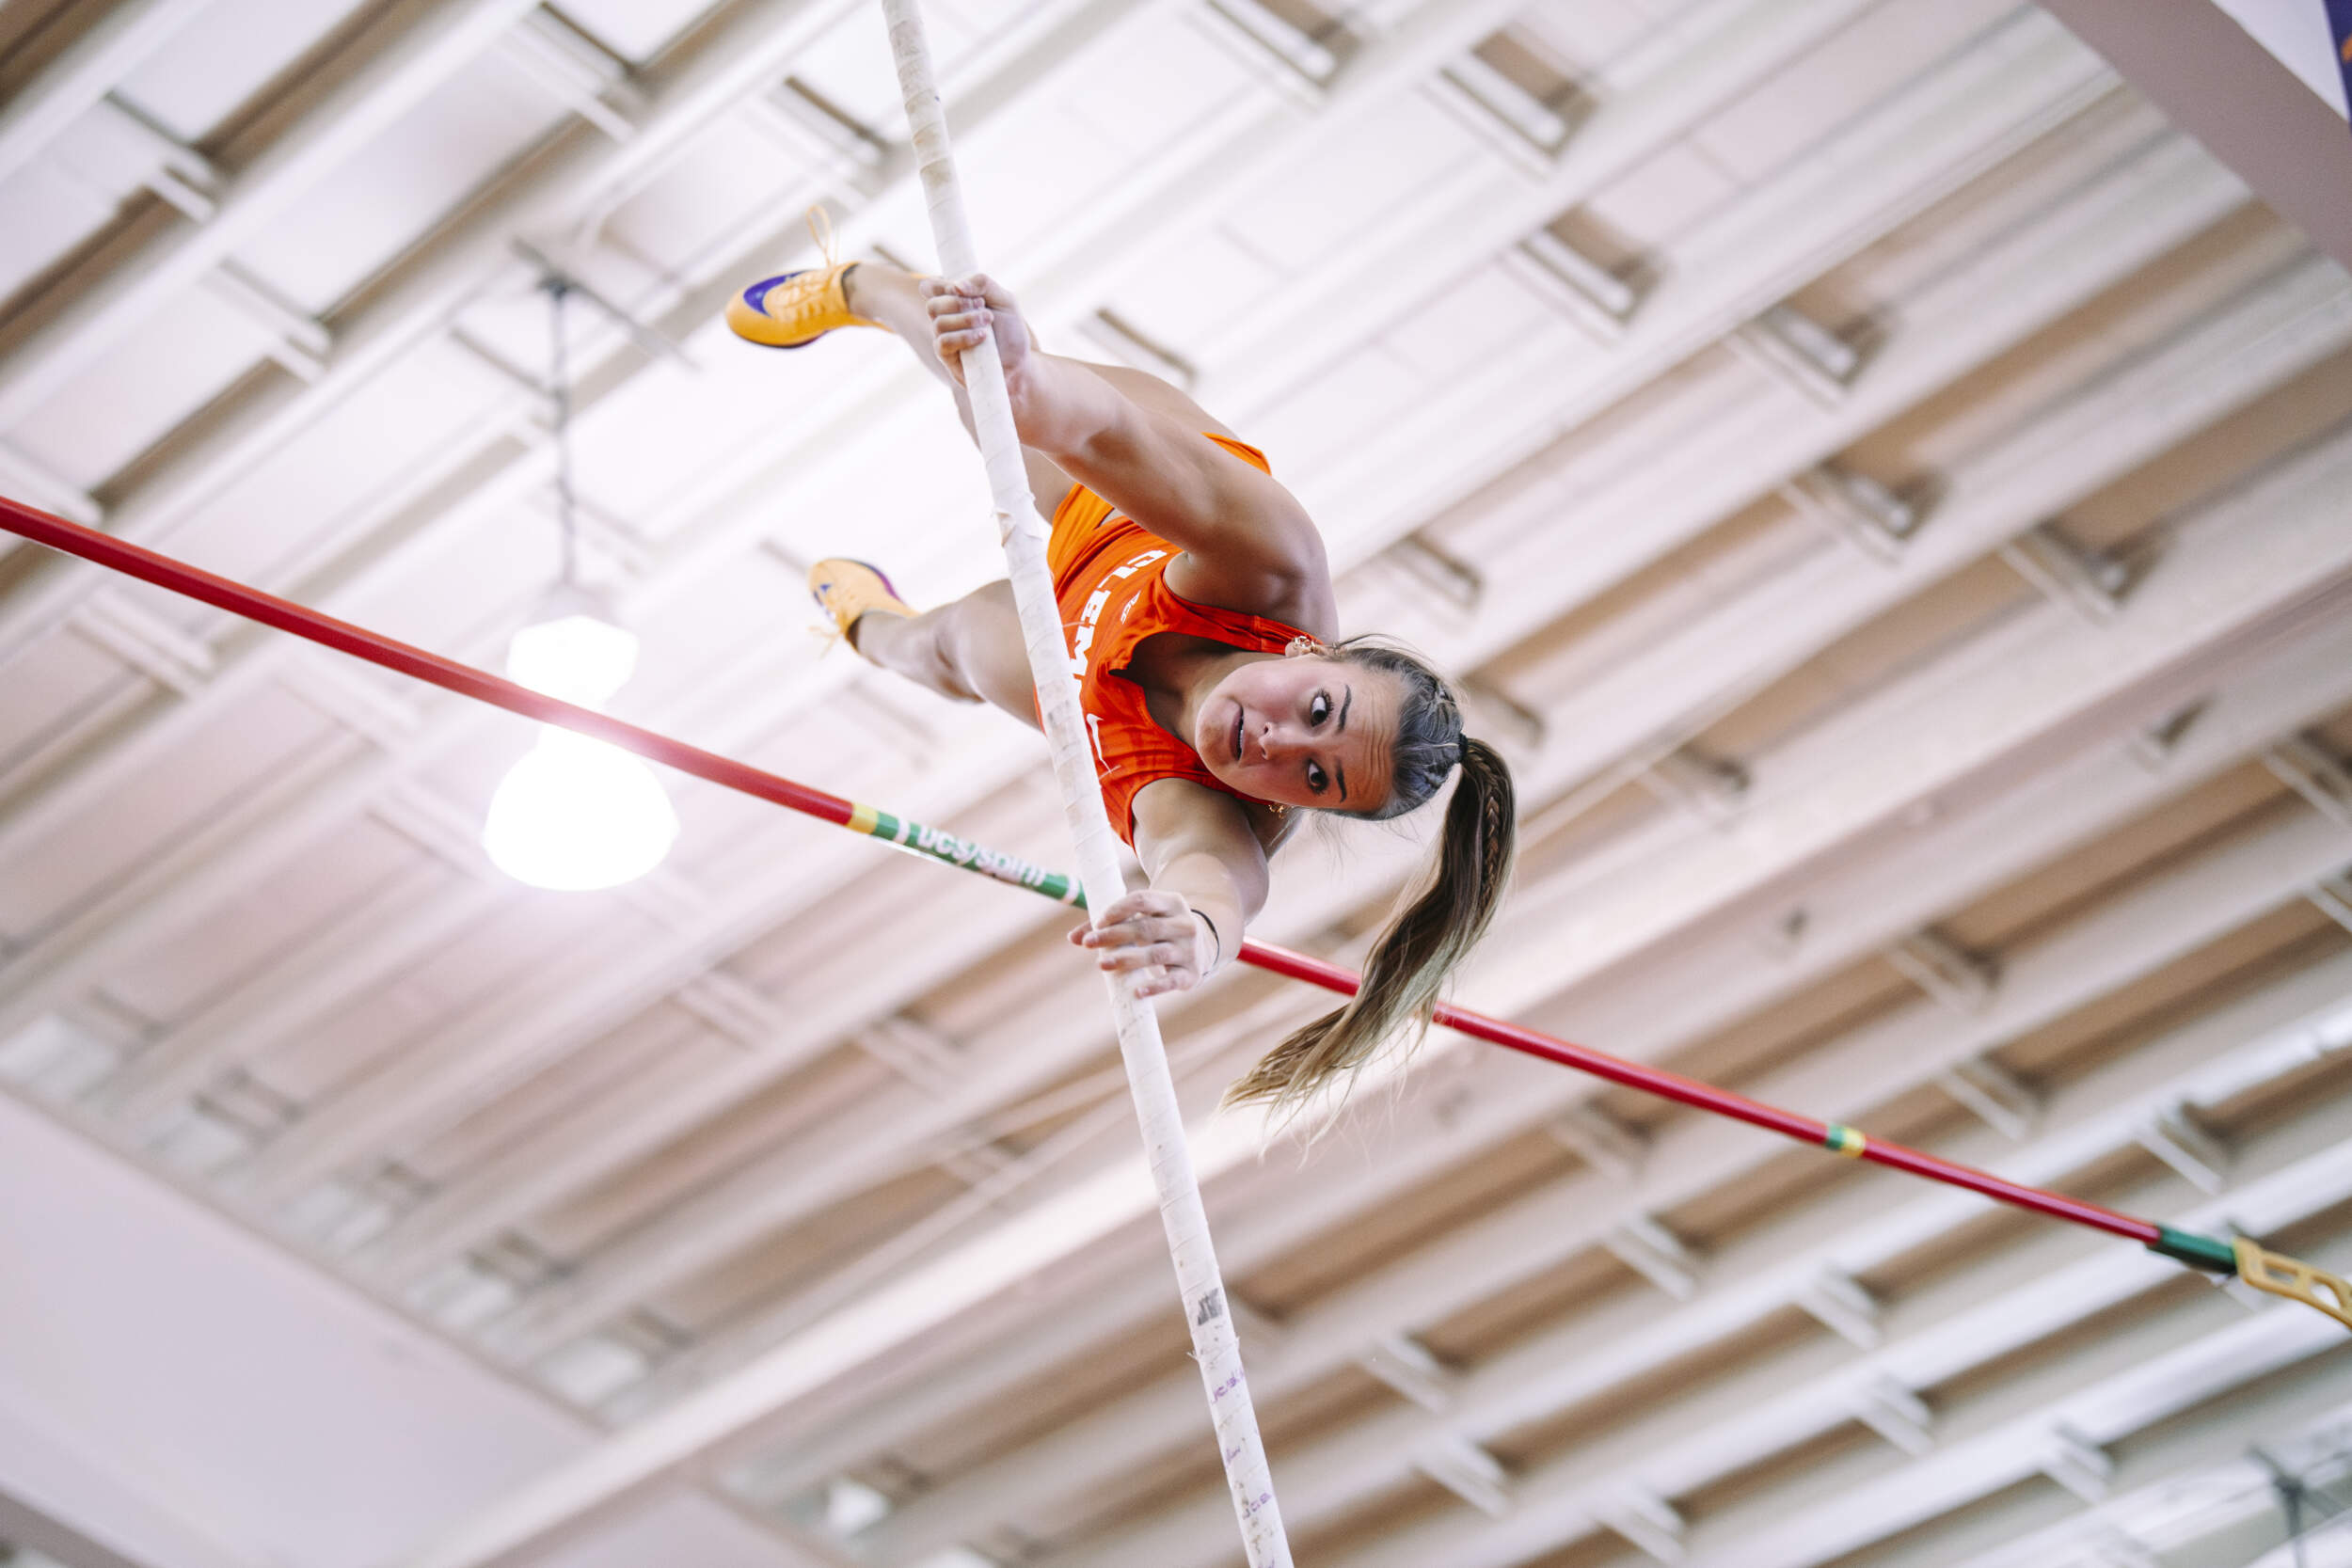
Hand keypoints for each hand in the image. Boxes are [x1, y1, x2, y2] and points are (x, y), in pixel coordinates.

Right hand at [920, 273, 1033, 386]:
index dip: (941, 285)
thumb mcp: (1004, 300)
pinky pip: (943, 343)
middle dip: (958, 303)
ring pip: (938, 324)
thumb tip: (957, 286)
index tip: (961, 289)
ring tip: (988, 321)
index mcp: (953, 301)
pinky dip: (963, 337)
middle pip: (932, 305)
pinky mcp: (948, 358)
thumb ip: (983, 284)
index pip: (929, 287)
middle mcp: (945, 319)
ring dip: (965, 319)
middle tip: (982, 306)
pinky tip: (982, 337)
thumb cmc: (1010, 330)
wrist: (1020, 361)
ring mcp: (944, 339)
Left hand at [1070, 889, 1215, 998]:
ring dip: (1127, 959)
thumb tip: (1073, 938)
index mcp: (1172, 902)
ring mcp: (1190, 950)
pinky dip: (1154, 987)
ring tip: (1101, 965)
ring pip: (1157, 954)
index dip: (1118, 910)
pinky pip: (1172, 981)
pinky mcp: (1192, 973)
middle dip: (1115, 935)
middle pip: (1146, 928)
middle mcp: (1184, 924)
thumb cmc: (1160, 929)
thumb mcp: (1142, 918)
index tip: (1097, 923)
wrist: (1203, 947)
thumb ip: (1108, 924)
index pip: (1143, 900)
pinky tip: (1136, 991)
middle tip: (1089, 943)